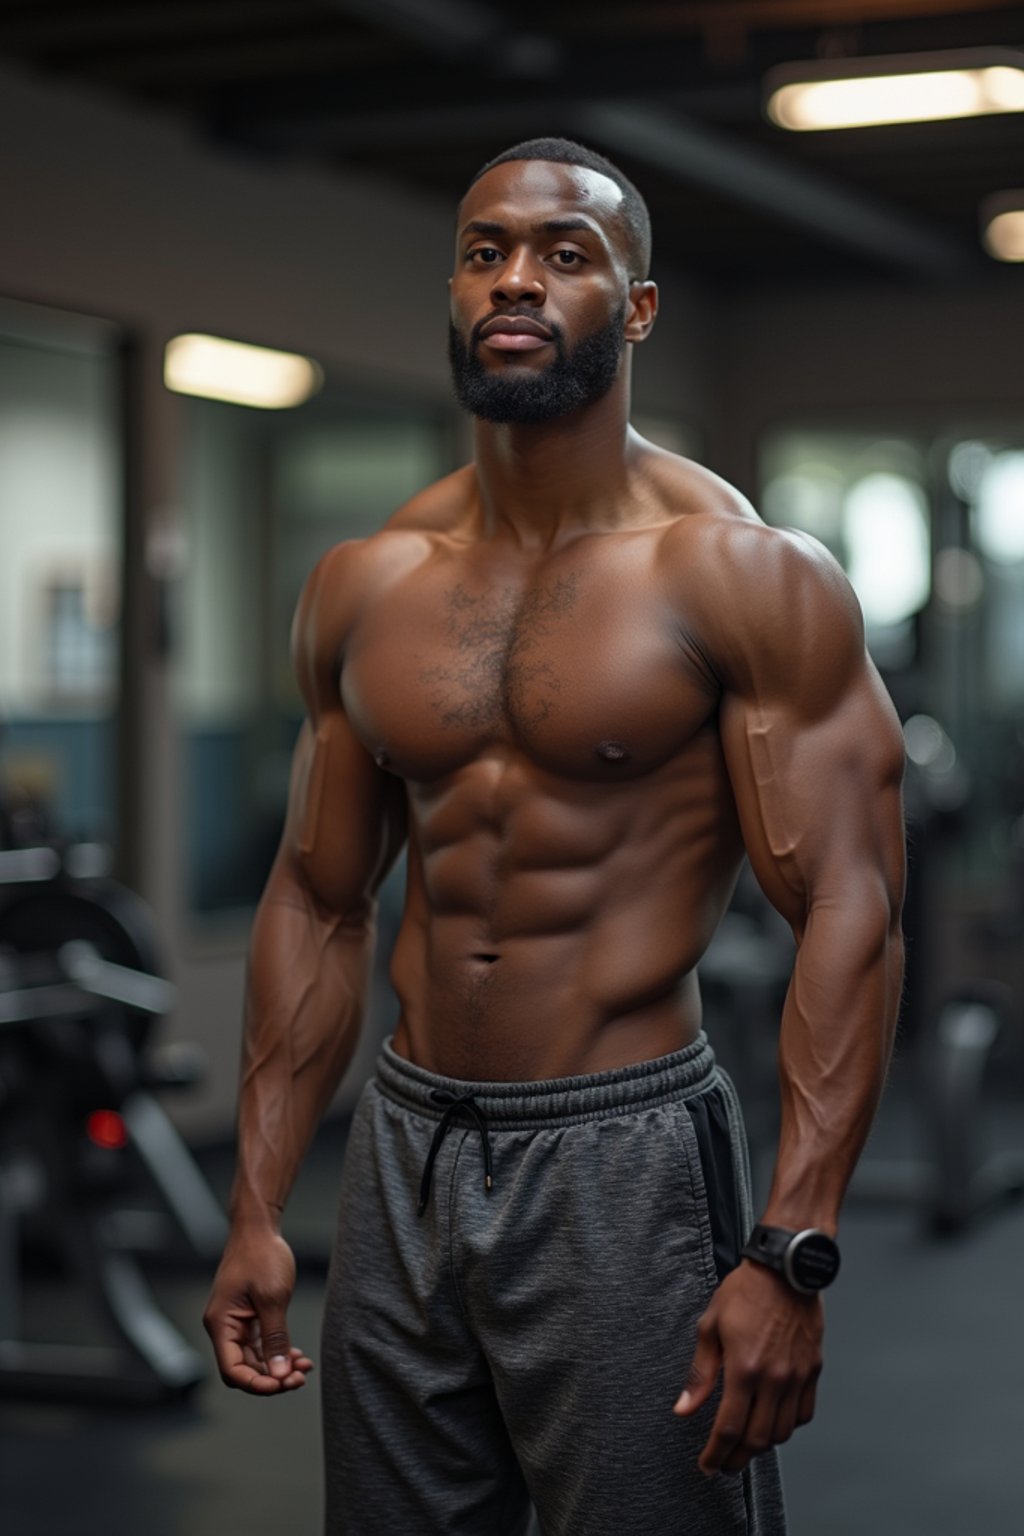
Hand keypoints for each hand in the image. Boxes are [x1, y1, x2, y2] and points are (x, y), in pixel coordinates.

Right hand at [203, 1228, 313, 1394]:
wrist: (259, 1228)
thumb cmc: (261, 1255)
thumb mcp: (272, 1298)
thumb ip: (275, 1338)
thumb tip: (279, 1374)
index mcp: (221, 1324)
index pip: (233, 1370)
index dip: (257, 1384)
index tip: (282, 1384)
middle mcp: (225, 1327)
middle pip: (244, 1368)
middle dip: (272, 1377)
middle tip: (299, 1378)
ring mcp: (237, 1323)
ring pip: (255, 1359)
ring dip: (278, 1367)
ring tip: (303, 1368)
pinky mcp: (249, 1317)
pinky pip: (261, 1344)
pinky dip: (278, 1352)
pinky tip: (298, 1356)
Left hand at [673, 1260, 822, 1475]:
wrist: (785, 1270)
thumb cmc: (746, 1292)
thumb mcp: (710, 1326)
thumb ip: (700, 1374)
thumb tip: (684, 1408)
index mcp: (744, 1369)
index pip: (729, 1428)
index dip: (716, 1454)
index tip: (707, 1466)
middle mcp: (774, 1379)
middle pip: (757, 1439)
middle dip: (737, 1459)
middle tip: (723, 1464)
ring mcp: (796, 1377)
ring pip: (782, 1432)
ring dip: (761, 1445)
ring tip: (745, 1445)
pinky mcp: (812, 1370)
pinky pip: (804, 1413)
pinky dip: (788, 1426)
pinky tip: (773, 1422)